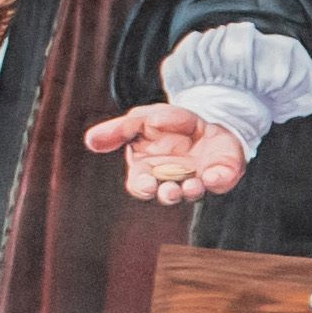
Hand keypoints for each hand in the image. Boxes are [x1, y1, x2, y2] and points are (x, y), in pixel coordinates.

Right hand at [92, 101, 252, 207]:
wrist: (203, 117)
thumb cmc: (166, 124)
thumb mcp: (141, 119)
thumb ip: (118, 130)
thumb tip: (90, 140)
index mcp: (149, 170)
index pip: (140, 185)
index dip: (142, 187)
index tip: (147, 184)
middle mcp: (172, 180)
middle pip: (167, 194)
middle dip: (168, 194)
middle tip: (170, 190)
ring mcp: (197, 179)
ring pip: (193, 193)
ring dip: (192, 190)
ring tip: (192, 185)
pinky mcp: (221, 174)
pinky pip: (221, 181)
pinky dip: (219, 180)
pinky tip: (214, 175)